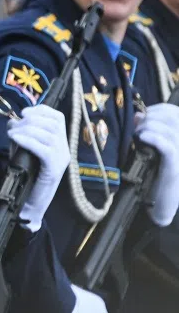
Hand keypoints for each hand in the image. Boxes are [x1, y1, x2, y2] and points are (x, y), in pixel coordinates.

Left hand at [7, 105, 69, 232]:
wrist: (29, 205)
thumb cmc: (25, 178)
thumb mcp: (22, 151)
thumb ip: (20, 136)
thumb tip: (12, 120)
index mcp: (60, 143)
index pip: (58, 118)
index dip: (41, 110)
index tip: (24, 112)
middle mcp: (64, 149)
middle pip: (52, 124)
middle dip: (31, 120)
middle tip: (14, 126)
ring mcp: (61, 159)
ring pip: (49, 135)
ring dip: (27, 129)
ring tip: (12, 133)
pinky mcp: (54, 169)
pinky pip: (44, 149)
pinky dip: (28, 141)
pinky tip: (16, 139)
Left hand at [135, 103, 178, 225]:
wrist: (159, 203)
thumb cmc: (153, 174)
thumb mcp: (151, 148)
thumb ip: (148, 129)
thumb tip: (138, 115)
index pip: (174, 112)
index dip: (156, 109)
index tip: (141, 116)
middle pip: (173, 117)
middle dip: (151, 117)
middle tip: (137, 127)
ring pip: (170, 130)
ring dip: (149, 127)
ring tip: (138, 134)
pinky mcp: (176, 167)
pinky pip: (168, 147)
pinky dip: (154, 137)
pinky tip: (142, 137)